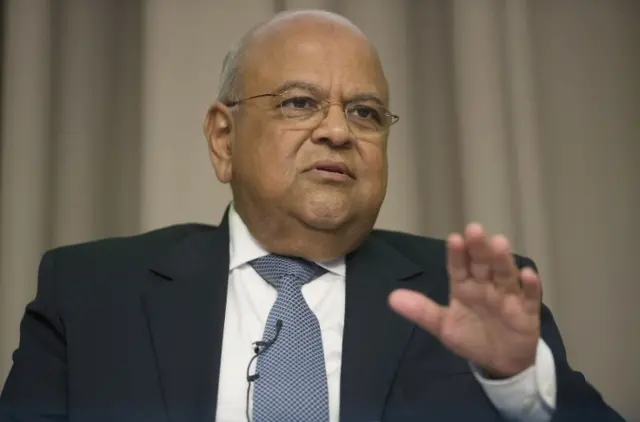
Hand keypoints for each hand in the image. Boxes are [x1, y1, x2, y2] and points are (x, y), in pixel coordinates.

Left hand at [388, 223, 540, 377]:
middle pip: (482, 264)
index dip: (456, 254)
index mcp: (464, 286)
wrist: (499, 362)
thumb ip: (421, 311)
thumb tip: (391, 298)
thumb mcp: (443, 326)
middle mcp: (486, 285)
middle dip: (479, 248)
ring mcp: (507, 296)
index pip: (458, 267)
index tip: (454, 239)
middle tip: (475, 230)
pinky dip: (530, 286)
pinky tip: (528, 274)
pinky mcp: (526, 310)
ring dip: (503, 260)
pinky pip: (530, 296)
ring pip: (505, 274)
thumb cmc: (471, 336)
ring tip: (499, 243)